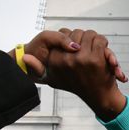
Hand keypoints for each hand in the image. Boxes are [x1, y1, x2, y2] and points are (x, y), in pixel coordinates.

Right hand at [12, 30, 126, 83]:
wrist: (99, 97)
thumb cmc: (77, 86)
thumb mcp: (53, 80)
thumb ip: (37, 68)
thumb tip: (24, 57)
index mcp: (55, 61)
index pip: (62, 34)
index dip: (71, 38)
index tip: (77, 46)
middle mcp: (66, 60)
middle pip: (77, 32)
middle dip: (84, 37)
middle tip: (88, 47)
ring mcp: (81, 58)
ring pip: (90, 34)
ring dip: (95, 40)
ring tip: (96, 49)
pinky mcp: (95, 58)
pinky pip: (100, 39)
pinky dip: (104, 43)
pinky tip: (104, 52)